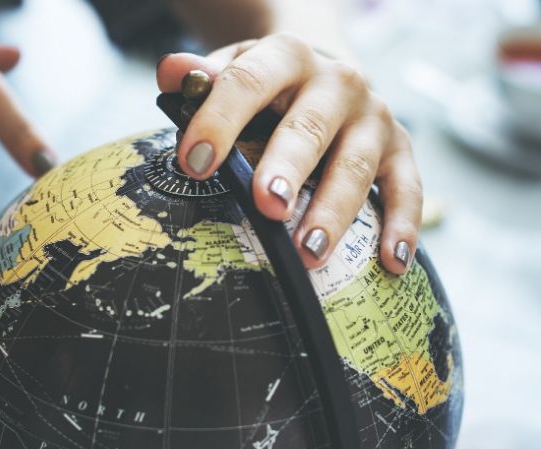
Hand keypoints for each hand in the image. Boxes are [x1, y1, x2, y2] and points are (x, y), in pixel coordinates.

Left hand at [157, 34, 420, 273]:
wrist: (327, 71)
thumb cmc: (270, 84)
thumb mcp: (237, 70)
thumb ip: (204, 78)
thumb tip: (170, 72)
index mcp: (287, 57)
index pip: (249, 83)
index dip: (220, 121)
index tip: (195, 163)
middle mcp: (337, 82)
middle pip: (309, 127)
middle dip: (287, 168)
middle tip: (266, 206)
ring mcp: (373, 117)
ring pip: (356, 165)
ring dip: (334, 210)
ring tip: (309, 251)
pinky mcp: (400, 149)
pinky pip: (408, 187)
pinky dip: (403, 224)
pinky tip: (391, 262)